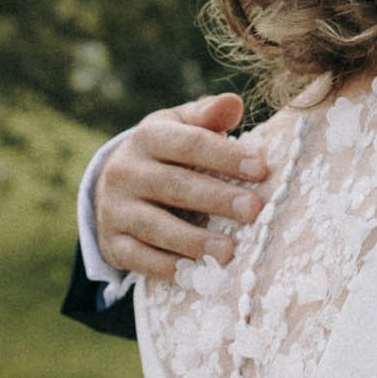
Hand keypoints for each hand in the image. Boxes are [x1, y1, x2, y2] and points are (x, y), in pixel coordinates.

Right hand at [95, 93, 266, 279]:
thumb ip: (208, 117)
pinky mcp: (114, 243)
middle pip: (175, 186)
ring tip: (229, 251)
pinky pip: (140, 258)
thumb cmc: (167, 153)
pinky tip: (197, 274)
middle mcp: (126, 172)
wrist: (115, 186)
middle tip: (254, 211)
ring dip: (193, 240)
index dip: (225, 156)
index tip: (262, 170)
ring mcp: (115, 209)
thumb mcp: (181, 127)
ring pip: (155, 226)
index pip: (189, 144)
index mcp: (148, 138)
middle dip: (217, 198)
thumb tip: (234, 103)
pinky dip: (168, 268)